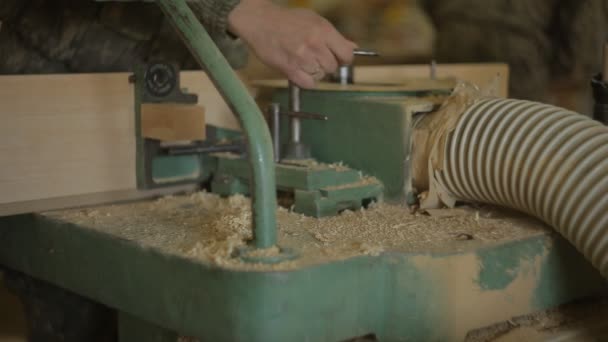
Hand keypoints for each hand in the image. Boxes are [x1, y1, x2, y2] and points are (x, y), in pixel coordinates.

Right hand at [228, 0, 356, 87]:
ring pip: (320, 76)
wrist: (260, 22)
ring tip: (304, 62)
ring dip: (314, 72)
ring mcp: (302, 58)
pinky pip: (308, 84)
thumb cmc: (288, 20)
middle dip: (326, 65)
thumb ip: (334, 36)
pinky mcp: (289, 69)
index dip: (344, 59)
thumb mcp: (314, 20)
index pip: (346, 54)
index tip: (339, 59)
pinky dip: (306, 81)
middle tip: (315, 58)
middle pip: (332, 67)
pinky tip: (299, 71)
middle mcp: (315, 45)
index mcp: (324, 31)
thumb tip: (353, 47)